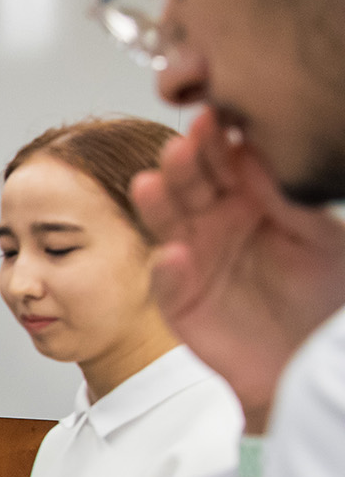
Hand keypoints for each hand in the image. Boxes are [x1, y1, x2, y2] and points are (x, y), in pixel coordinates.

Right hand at [133, 112, 344, 422]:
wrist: (308, 362)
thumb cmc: (323, 300)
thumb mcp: (323, 238)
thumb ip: (291, 199)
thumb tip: (256, 154)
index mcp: (251, 201)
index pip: (227, 161)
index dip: (219, 139)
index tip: (217, 114)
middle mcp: (217, 226)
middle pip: (192, 185)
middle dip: (185, 163)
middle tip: (186, 142)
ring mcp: (194, 261)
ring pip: (168, 224)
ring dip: (158, 203)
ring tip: (153, 183)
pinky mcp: (180, 302)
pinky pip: (167, 283)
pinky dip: (168, 270)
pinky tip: (175, 255)